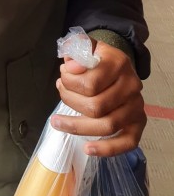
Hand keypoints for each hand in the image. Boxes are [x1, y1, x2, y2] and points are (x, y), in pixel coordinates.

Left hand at [51, 41, 145, 155]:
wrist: (119, 67)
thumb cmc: (98, 59)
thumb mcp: (86, 46)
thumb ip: (75, 48)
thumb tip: (70, 66)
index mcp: (118, 63)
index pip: (89, 83)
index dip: (69, 82)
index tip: (62, 76)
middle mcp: (131, 86)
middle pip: (96, 106)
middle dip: (70, 101)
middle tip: (61, 91)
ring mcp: (136, 107)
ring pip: (106, 125)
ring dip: (77, 126)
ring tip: (57, 122)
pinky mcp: (138, 124)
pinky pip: (127, 142)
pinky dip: (107, 149)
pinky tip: (87, 148)